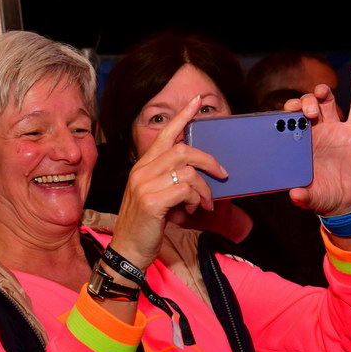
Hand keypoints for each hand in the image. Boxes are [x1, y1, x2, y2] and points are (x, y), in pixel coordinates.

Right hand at [111, 95, 227, 270]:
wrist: (128, 249)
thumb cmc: (145, 225)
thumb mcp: (155, 196)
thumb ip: (170, 181)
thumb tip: (198, 175)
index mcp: (142, 167)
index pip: (164, 135)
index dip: (182, 117)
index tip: (196, 102)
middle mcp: (141, 171)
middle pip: (183, 150)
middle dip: (208, 160)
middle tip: (222, 174)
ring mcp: (145, 185)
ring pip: (188, 171)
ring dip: (204, 188)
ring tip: (205, 203)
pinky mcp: (152, 201)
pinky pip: (186, 190)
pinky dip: (197, 199)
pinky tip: (194, 210)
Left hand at [284, 70, 350, 215]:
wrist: (346, 199)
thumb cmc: (323, 195)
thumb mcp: (310, 197)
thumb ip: (302, 196)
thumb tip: (295, 196)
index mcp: (299, 143)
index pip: (289, 121)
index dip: (286, 113)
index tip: (284, 113)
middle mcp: (315, 132)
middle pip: (306, 106)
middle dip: (304, 103)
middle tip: (307, 112)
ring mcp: (335, 130)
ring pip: (327, 102)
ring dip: (322, 93)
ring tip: (321, 92)